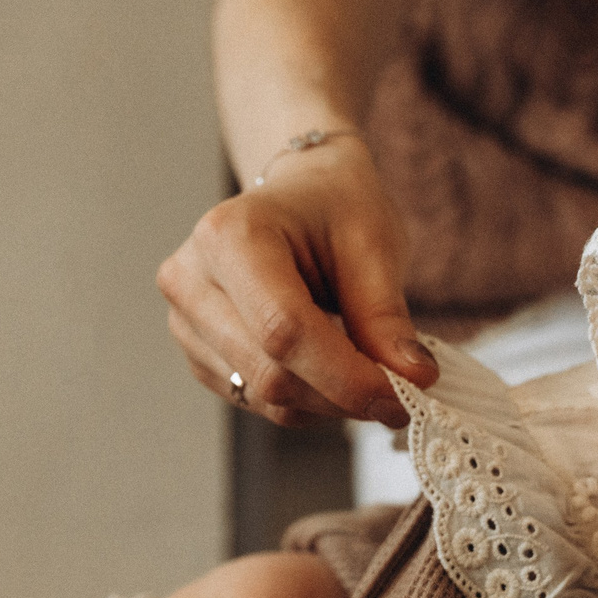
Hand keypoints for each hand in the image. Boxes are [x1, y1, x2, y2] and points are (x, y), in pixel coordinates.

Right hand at [157, 137, 435, 429]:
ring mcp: (185, 321)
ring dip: (328, 401)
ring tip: (366, 367)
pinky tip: (330, 368)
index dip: (346, 375)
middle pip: (270, 372)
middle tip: (401, 393)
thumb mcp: (373, 246)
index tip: (403, 396)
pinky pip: (256, 399)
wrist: (301, 196)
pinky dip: (306, 400)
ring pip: (265, 396)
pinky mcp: (197, 353)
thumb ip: (385, 317)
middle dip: (343, 394)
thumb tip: (412, 379)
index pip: (284, 329)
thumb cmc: (335, 207)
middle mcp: (191, 280)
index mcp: (229, 235)